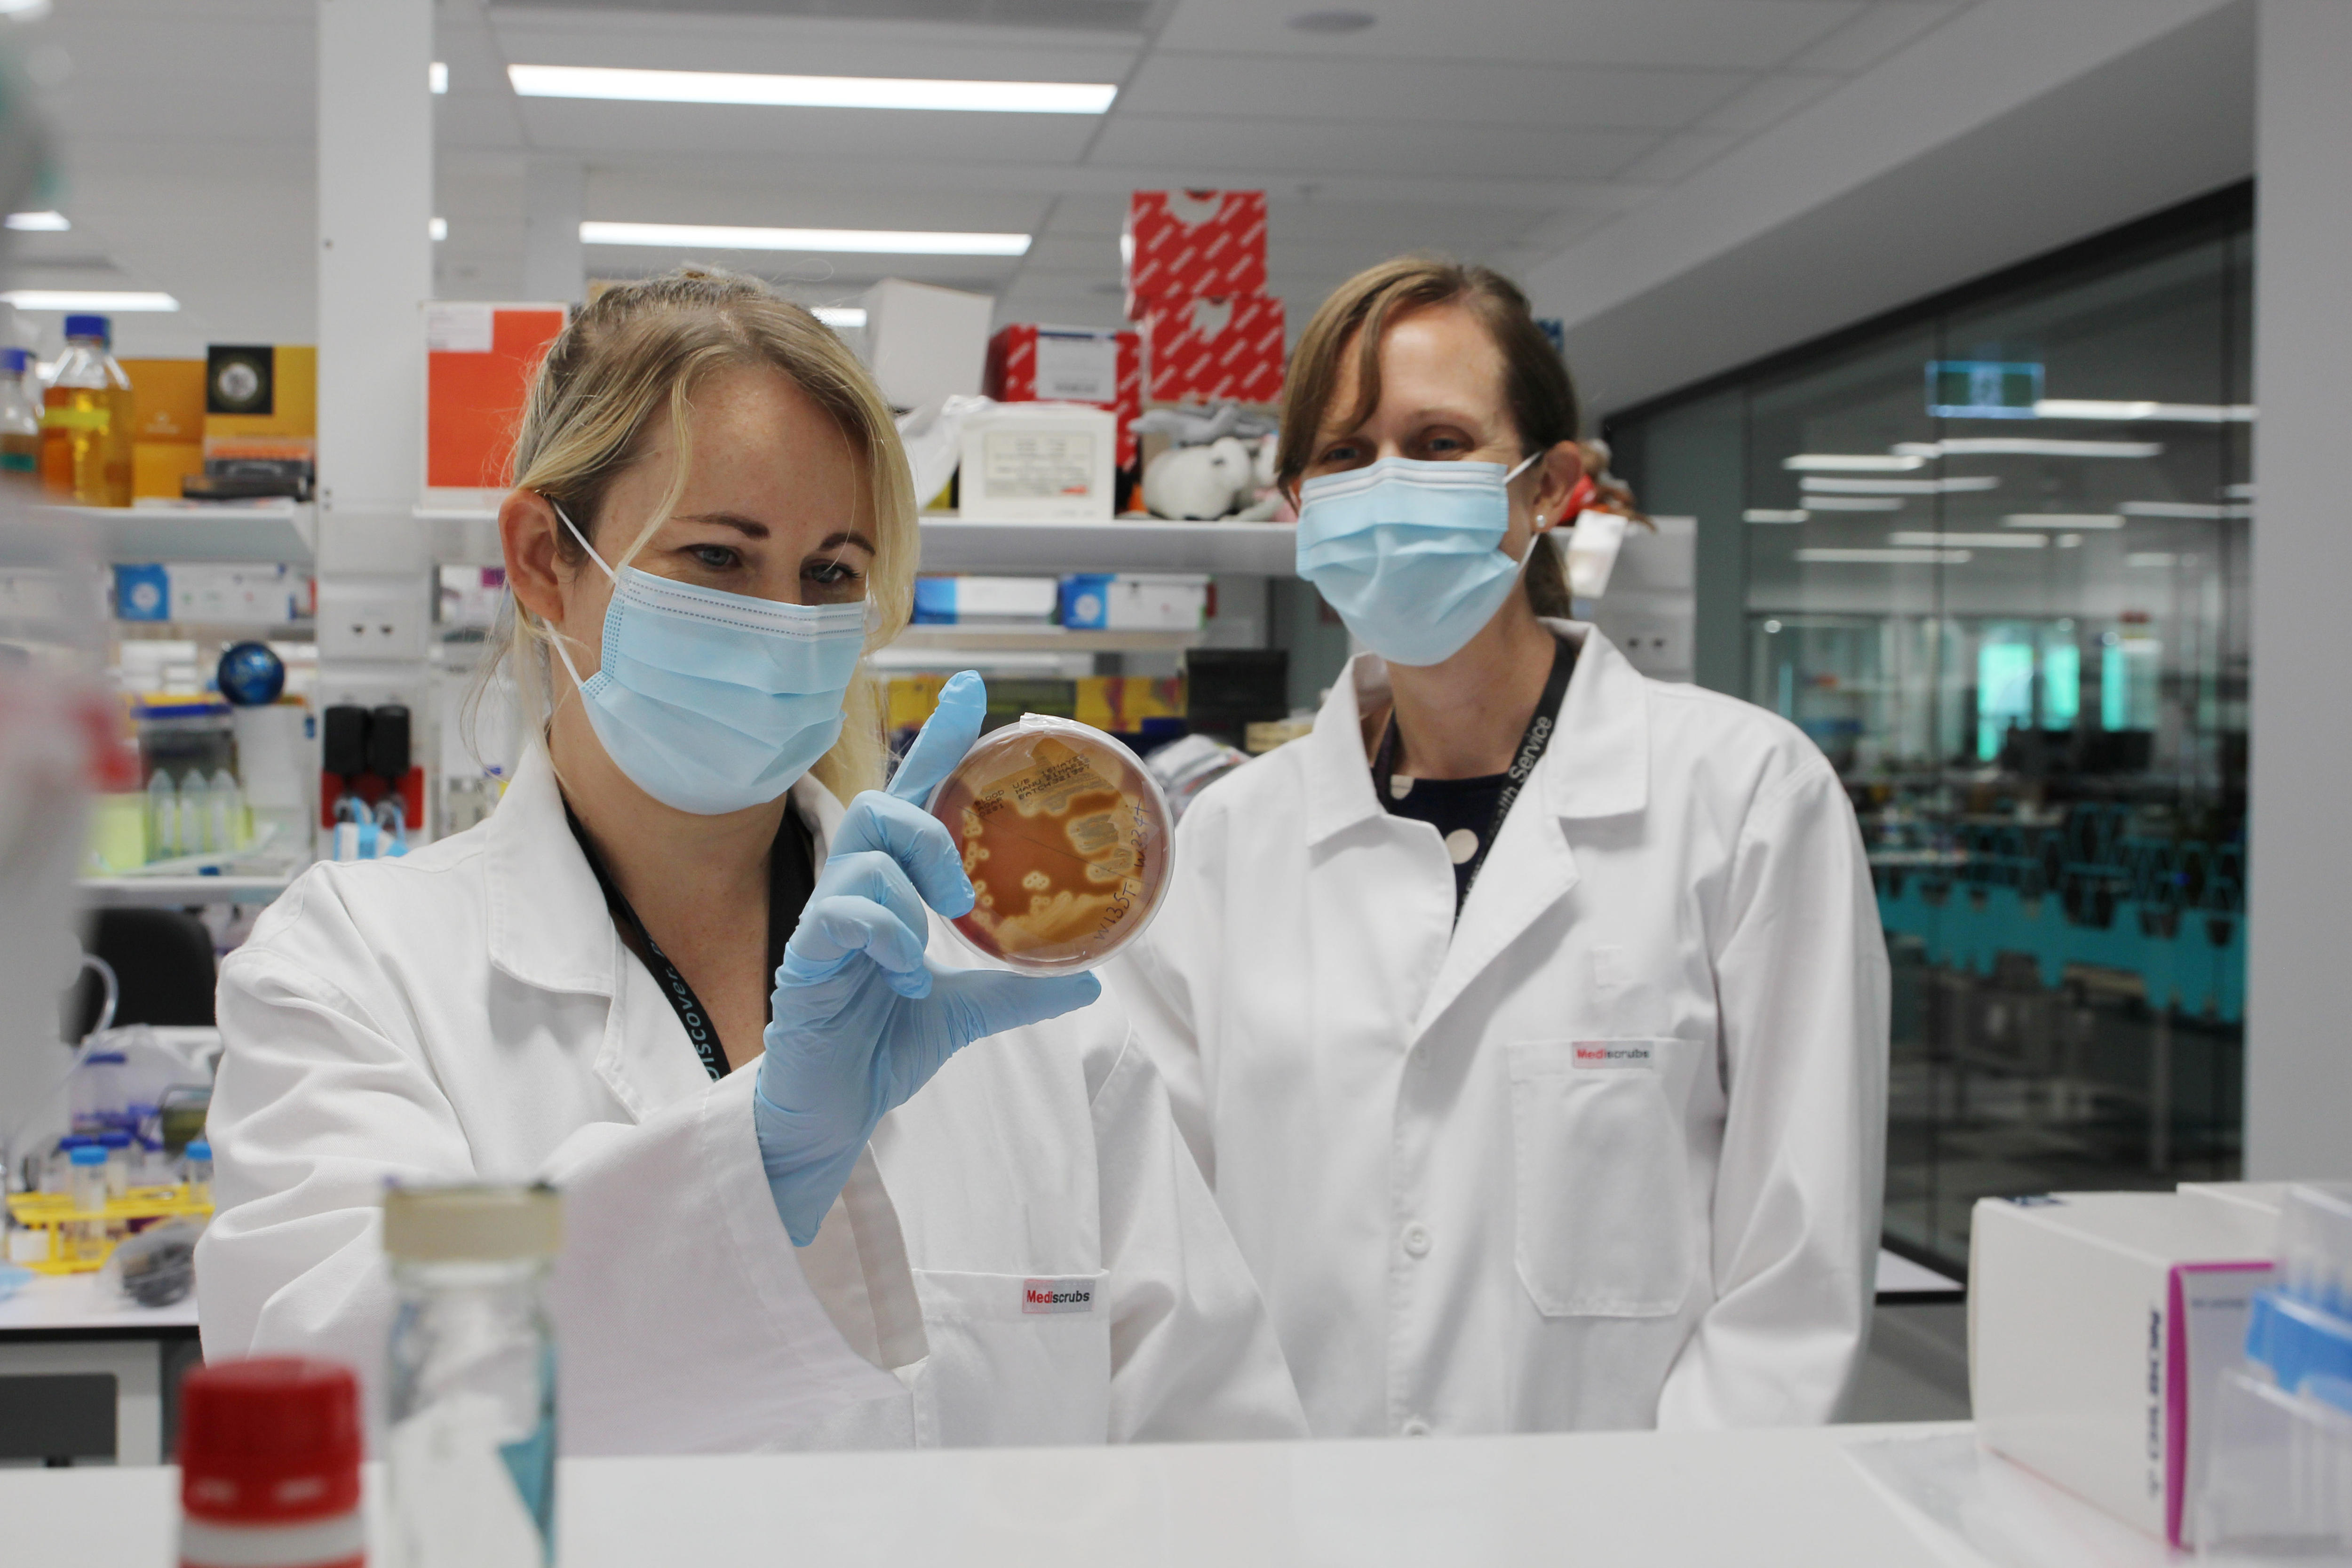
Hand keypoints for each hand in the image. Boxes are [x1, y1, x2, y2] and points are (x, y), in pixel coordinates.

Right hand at [754, 671, 1101, 1244]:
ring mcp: (824, 924)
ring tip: (927, 949)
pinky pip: (841, 916)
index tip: (972, 688)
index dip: (939, 739)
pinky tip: (904, 977)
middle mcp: (853, 893)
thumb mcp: (964, 1014)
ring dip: (912, 894)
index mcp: (890, 892)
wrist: (829, 1115)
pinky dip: (885, 938)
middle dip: (930, 832)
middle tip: (962, 896)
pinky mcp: (803, 960)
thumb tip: (1090, 982)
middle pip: (880, 807)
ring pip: (864, 854)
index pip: (913, 796)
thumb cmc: (876, 1050)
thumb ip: (1016, 990)